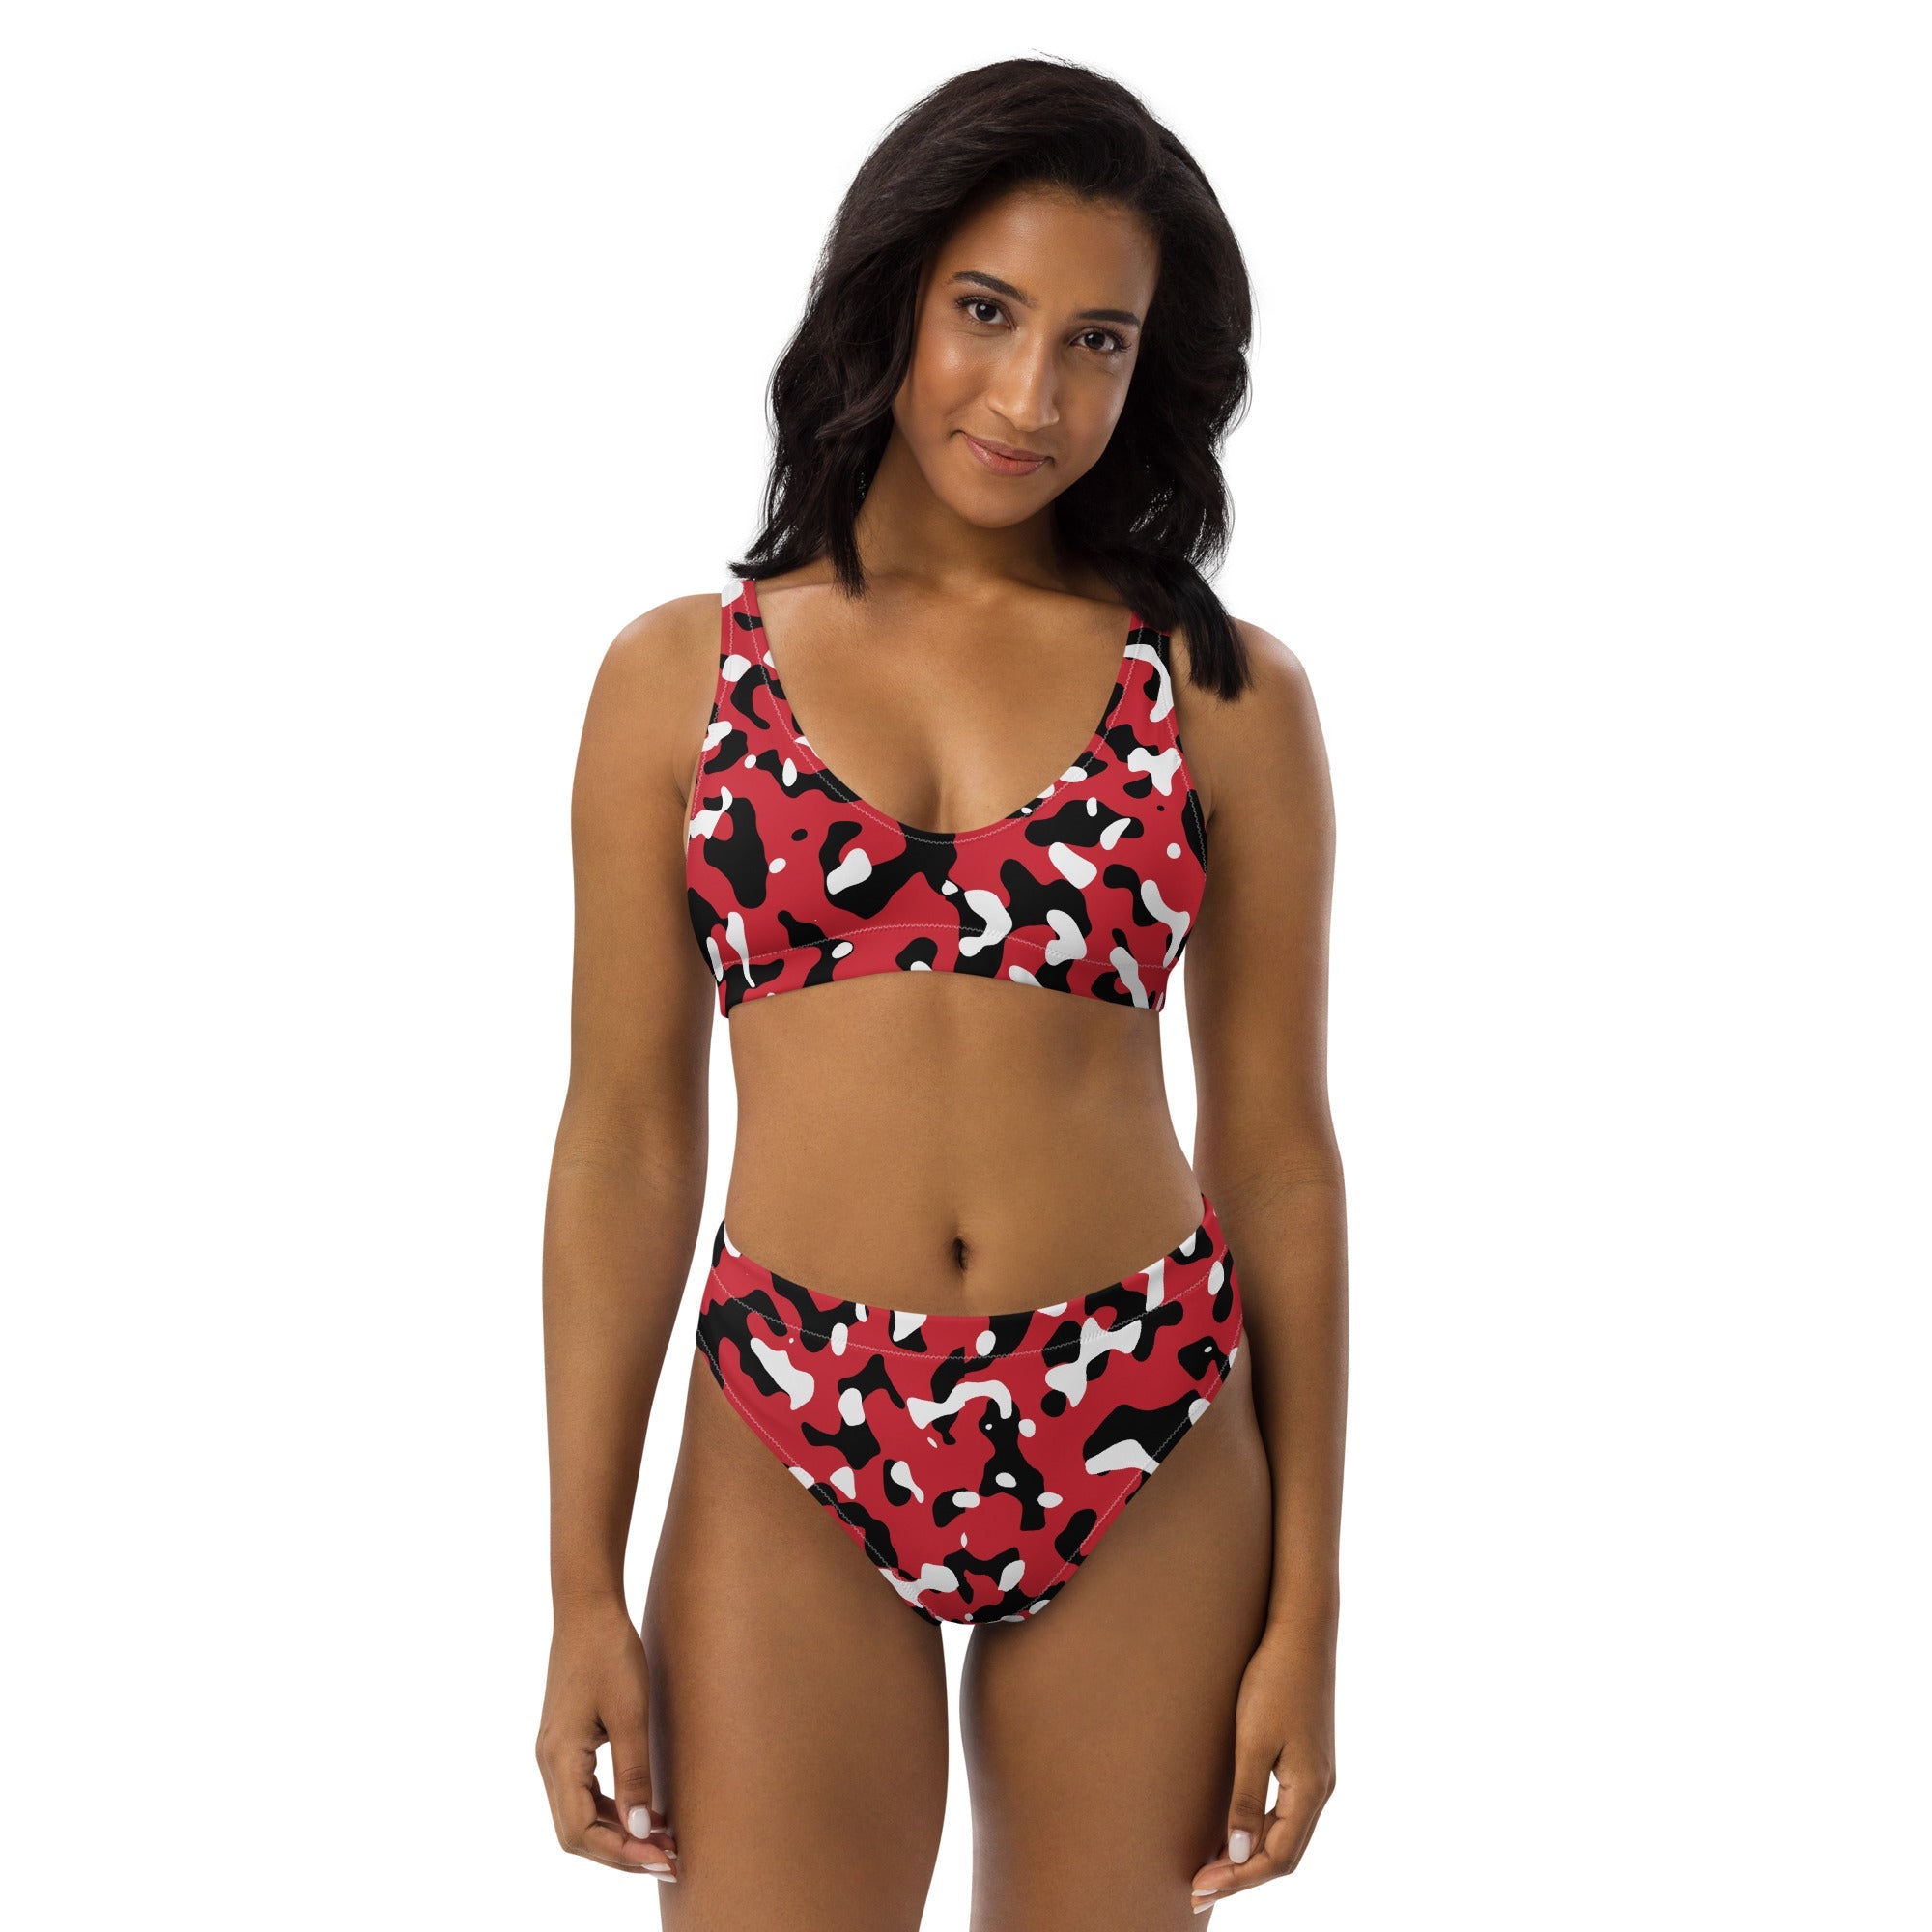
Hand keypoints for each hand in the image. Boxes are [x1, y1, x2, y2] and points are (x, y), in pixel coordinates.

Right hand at [535, 1599, 679, 1879]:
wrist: (588, 1607)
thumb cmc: (610, 1652)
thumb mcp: (630, 1713)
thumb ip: (634, 1774)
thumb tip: (641, 1832)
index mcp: (559, 1757)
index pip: (580, 1832)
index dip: (619, 1854)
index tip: (661, 1860)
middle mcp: (549, 1762)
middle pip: (577, 1833)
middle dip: (621, 1853)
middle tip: (670, 1859)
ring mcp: (555, 1753)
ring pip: (579, 1816)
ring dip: (618, 1834)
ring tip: (665, 1842)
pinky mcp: (567, 1743)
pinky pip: (584, 1793)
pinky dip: (613, 1810)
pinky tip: (647, 1812)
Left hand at [1189, 1621, 1335, 1912]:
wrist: (1301, 1629)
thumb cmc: (1274, 1679)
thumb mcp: (1253, 1741)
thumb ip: (1246, 1800)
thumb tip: (1239, 1856)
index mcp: (1311, 1790)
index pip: (1278, 1859)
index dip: (1239, 1880)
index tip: (1200, 1888)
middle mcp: (1320, 1789)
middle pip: (1284, 1854)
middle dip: (1241, 1875)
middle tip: (1197, 1888)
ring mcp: (1316, 1774)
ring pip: (1285, 1834)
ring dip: (1249, 1856)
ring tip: (1209, 1868)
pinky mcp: (1306, 1758)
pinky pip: (1284, 1811)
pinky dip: (1258, 1830)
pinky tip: (1232, 1830)